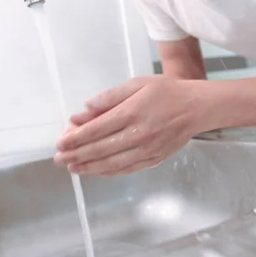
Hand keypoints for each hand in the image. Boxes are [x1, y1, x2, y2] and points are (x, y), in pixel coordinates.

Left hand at [54, 75, 207, 175]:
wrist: (197, 107)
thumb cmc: (166, 91)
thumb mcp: (137, 84)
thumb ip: (109, 98)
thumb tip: (84, 110)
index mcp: (131, 112)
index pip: (96, 129)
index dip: (75, 138)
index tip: (60, 143)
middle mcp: (137, 134)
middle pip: (100, 149)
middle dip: (76, 154)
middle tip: (59, 159)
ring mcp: (146, 150)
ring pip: (111, 163)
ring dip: (89, 167)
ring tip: (72, 168)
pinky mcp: (154, 159)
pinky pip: (126, 169)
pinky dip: (108, 172)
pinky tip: (96, 171)